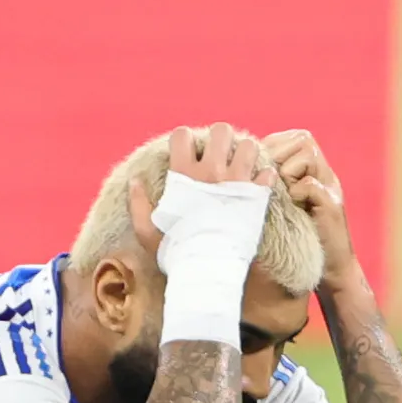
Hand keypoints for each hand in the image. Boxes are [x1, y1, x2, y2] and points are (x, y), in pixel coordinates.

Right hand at [128, 123, 274, 254]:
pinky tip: (257, 187)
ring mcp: (236, 182)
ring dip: (245, 154)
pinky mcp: (256, 197)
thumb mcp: (147, 231)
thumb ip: (138, 203)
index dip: (184, 140)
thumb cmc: (175, 252)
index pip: (182, 135)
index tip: (187, 153)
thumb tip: (134, 180)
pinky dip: (264, 178)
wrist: (207, 271)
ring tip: (241, 166)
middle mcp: (211, 172)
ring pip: (248, 146)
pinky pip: (267, 174)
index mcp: (183, 176)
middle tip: (219, 155)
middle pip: (221, 131)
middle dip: (221, 139)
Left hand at [261, 128, 361, 291]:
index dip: (272, 148)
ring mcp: (331, 186)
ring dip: (289, 172)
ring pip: (307, 155)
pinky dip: (298, 193)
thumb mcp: (281, 200)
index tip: (260, 170)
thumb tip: (237, 158)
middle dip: (280, 157)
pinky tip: (295, 206)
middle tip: (272, 182)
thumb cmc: (295, 235)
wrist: (327, 269)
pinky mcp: (333, 204)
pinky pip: (309, 185)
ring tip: (285, 194)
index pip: (291, 137)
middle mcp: (325, 172)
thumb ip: (270, 178)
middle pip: (302, 140)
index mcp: (313, 167)